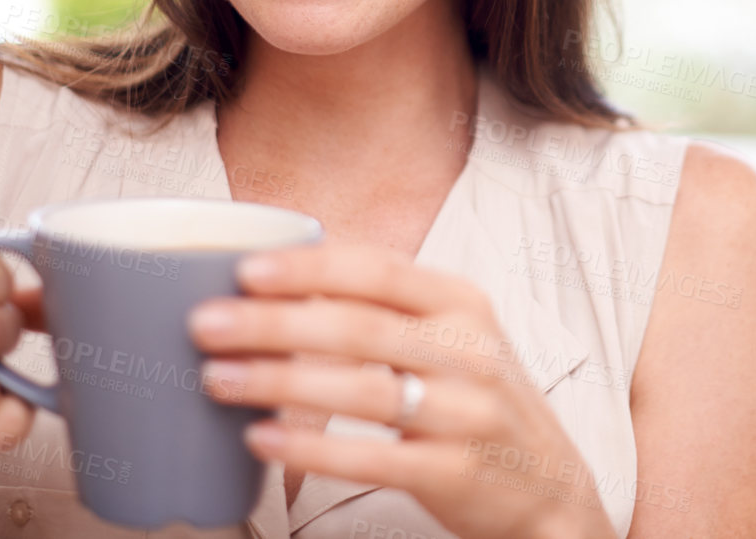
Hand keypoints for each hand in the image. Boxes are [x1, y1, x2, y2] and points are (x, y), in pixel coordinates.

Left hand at [189, 242, 617, 538]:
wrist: (549, 487)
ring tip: (216, 379)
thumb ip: (386, 309)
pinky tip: (261, 439)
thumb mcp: (453, 338)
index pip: (379, 269)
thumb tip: (283, 279)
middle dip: (274, 323)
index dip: (310, 268)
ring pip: (361, 389)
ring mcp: (466, 413)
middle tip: (206, 324)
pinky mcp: (456, 472)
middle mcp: (469, 351)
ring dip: (279, 382)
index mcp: (462, 303)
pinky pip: (372, 456)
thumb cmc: (477, 401)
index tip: (245, 269)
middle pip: (359, 327)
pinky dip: (311, 447)